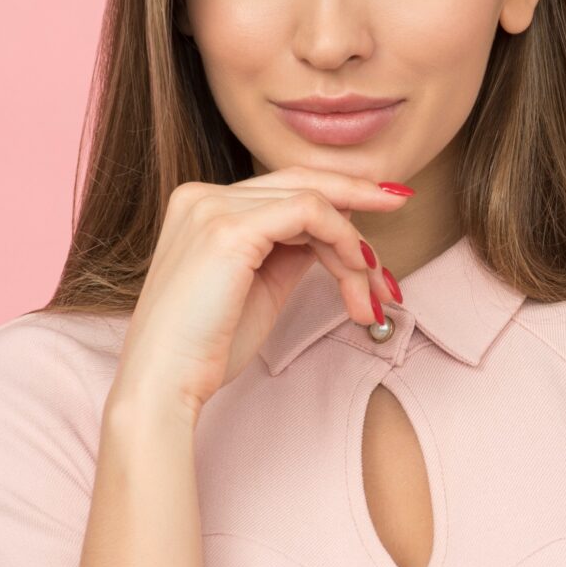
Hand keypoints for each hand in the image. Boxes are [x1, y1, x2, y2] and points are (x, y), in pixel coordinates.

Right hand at [113, 167, 412, 418]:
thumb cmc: (206, 349)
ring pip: (312, 200)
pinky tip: (356, 273)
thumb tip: (334, 236)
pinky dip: (342, 240)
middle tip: (401, 204)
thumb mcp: (258, 287)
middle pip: (301, 182)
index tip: (372, 217)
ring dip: (354, 246)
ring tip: (370, 293)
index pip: (283, 189)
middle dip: (357, 197)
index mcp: (202, 206)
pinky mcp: (228, 229)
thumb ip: (289, 252)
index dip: (336, 200)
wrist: (164, 384)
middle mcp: (202, 196)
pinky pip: (309, 213)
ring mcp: (212, 207)